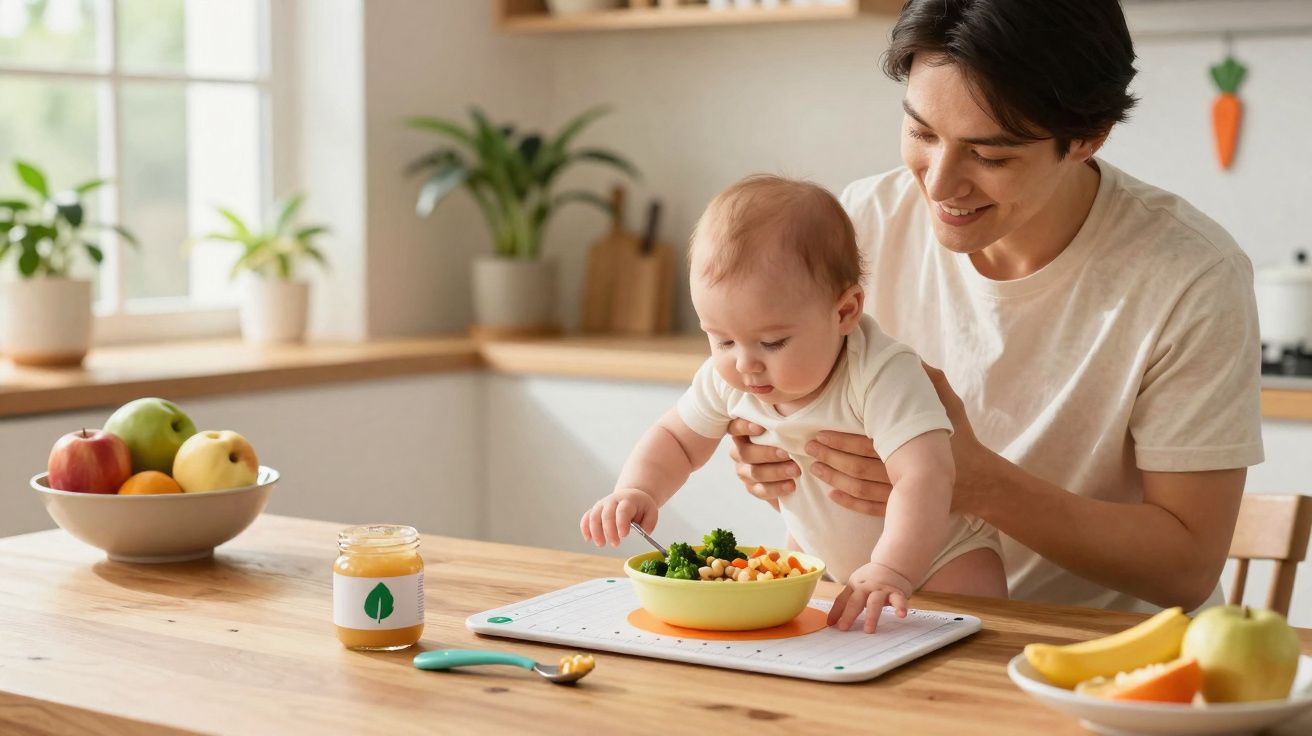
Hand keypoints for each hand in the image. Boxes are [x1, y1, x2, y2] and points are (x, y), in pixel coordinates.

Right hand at [580, 489, 657, 547]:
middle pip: (607, 514)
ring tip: (601, 544)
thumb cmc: (641, 506)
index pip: (623, 510)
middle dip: (609, 531)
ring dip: (595, 531)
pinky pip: (586, 517)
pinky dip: (585, 528)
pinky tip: (588, 538)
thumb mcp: (651, 511)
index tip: (624, 535)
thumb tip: (644, 532)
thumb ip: (650, 523)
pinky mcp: (595, 510)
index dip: (621, 523)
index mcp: (628, 500)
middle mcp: (612, 501)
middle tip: (615, 544)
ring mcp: (602, 505)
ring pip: (594, 516)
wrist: (631, 495)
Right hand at [727, 418, 799, 505]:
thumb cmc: (789, 440)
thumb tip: (788, 407)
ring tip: (796, 470)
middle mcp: (738, 451)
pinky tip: (791, 486)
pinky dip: (776, 489)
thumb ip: (781, 422)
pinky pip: (760, 491)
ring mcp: (744, 471)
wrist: (795, 469)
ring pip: (754, 473)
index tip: (760, 428)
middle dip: (767, 454)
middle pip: (746, 453)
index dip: (744, 427)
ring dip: (776, 472)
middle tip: (787, 454)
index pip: (736, 428)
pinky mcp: (752, 488)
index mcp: (742, 433)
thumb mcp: (784, 429)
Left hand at [813, 363, 994, 516]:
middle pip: (860, 467)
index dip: (841, 440)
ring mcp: (906, 493)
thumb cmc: (963, 439)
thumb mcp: (952, 406)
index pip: (869, 443)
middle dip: (831, 458)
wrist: (983, 482)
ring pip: (862, 488)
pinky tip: (833, 494)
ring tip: (815, 469)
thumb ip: (933, 382)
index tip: (818, 433)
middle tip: (808, 448)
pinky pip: (872, 508)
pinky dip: (851, 502)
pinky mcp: (906, 507)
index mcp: (913, 444)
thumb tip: (914, 358)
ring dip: (836, 479)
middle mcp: (907, 471)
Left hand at [826, 562, 912, 633]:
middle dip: (849, 614)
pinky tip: (901, 615)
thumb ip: (843, 603)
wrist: (893, 565)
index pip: (843, 600)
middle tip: (844, 628)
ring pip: (875, 602)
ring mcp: (881, 589)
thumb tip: (830, 622)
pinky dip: (900, 607)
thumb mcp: (854, 586)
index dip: (836, 612)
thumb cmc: (870, 579)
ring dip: (871, 616)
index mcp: (855, 586)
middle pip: (856, 601)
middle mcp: (867, 587)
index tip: (831, 625)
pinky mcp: (896, 592)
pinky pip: (898, 600)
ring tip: (869, 630)